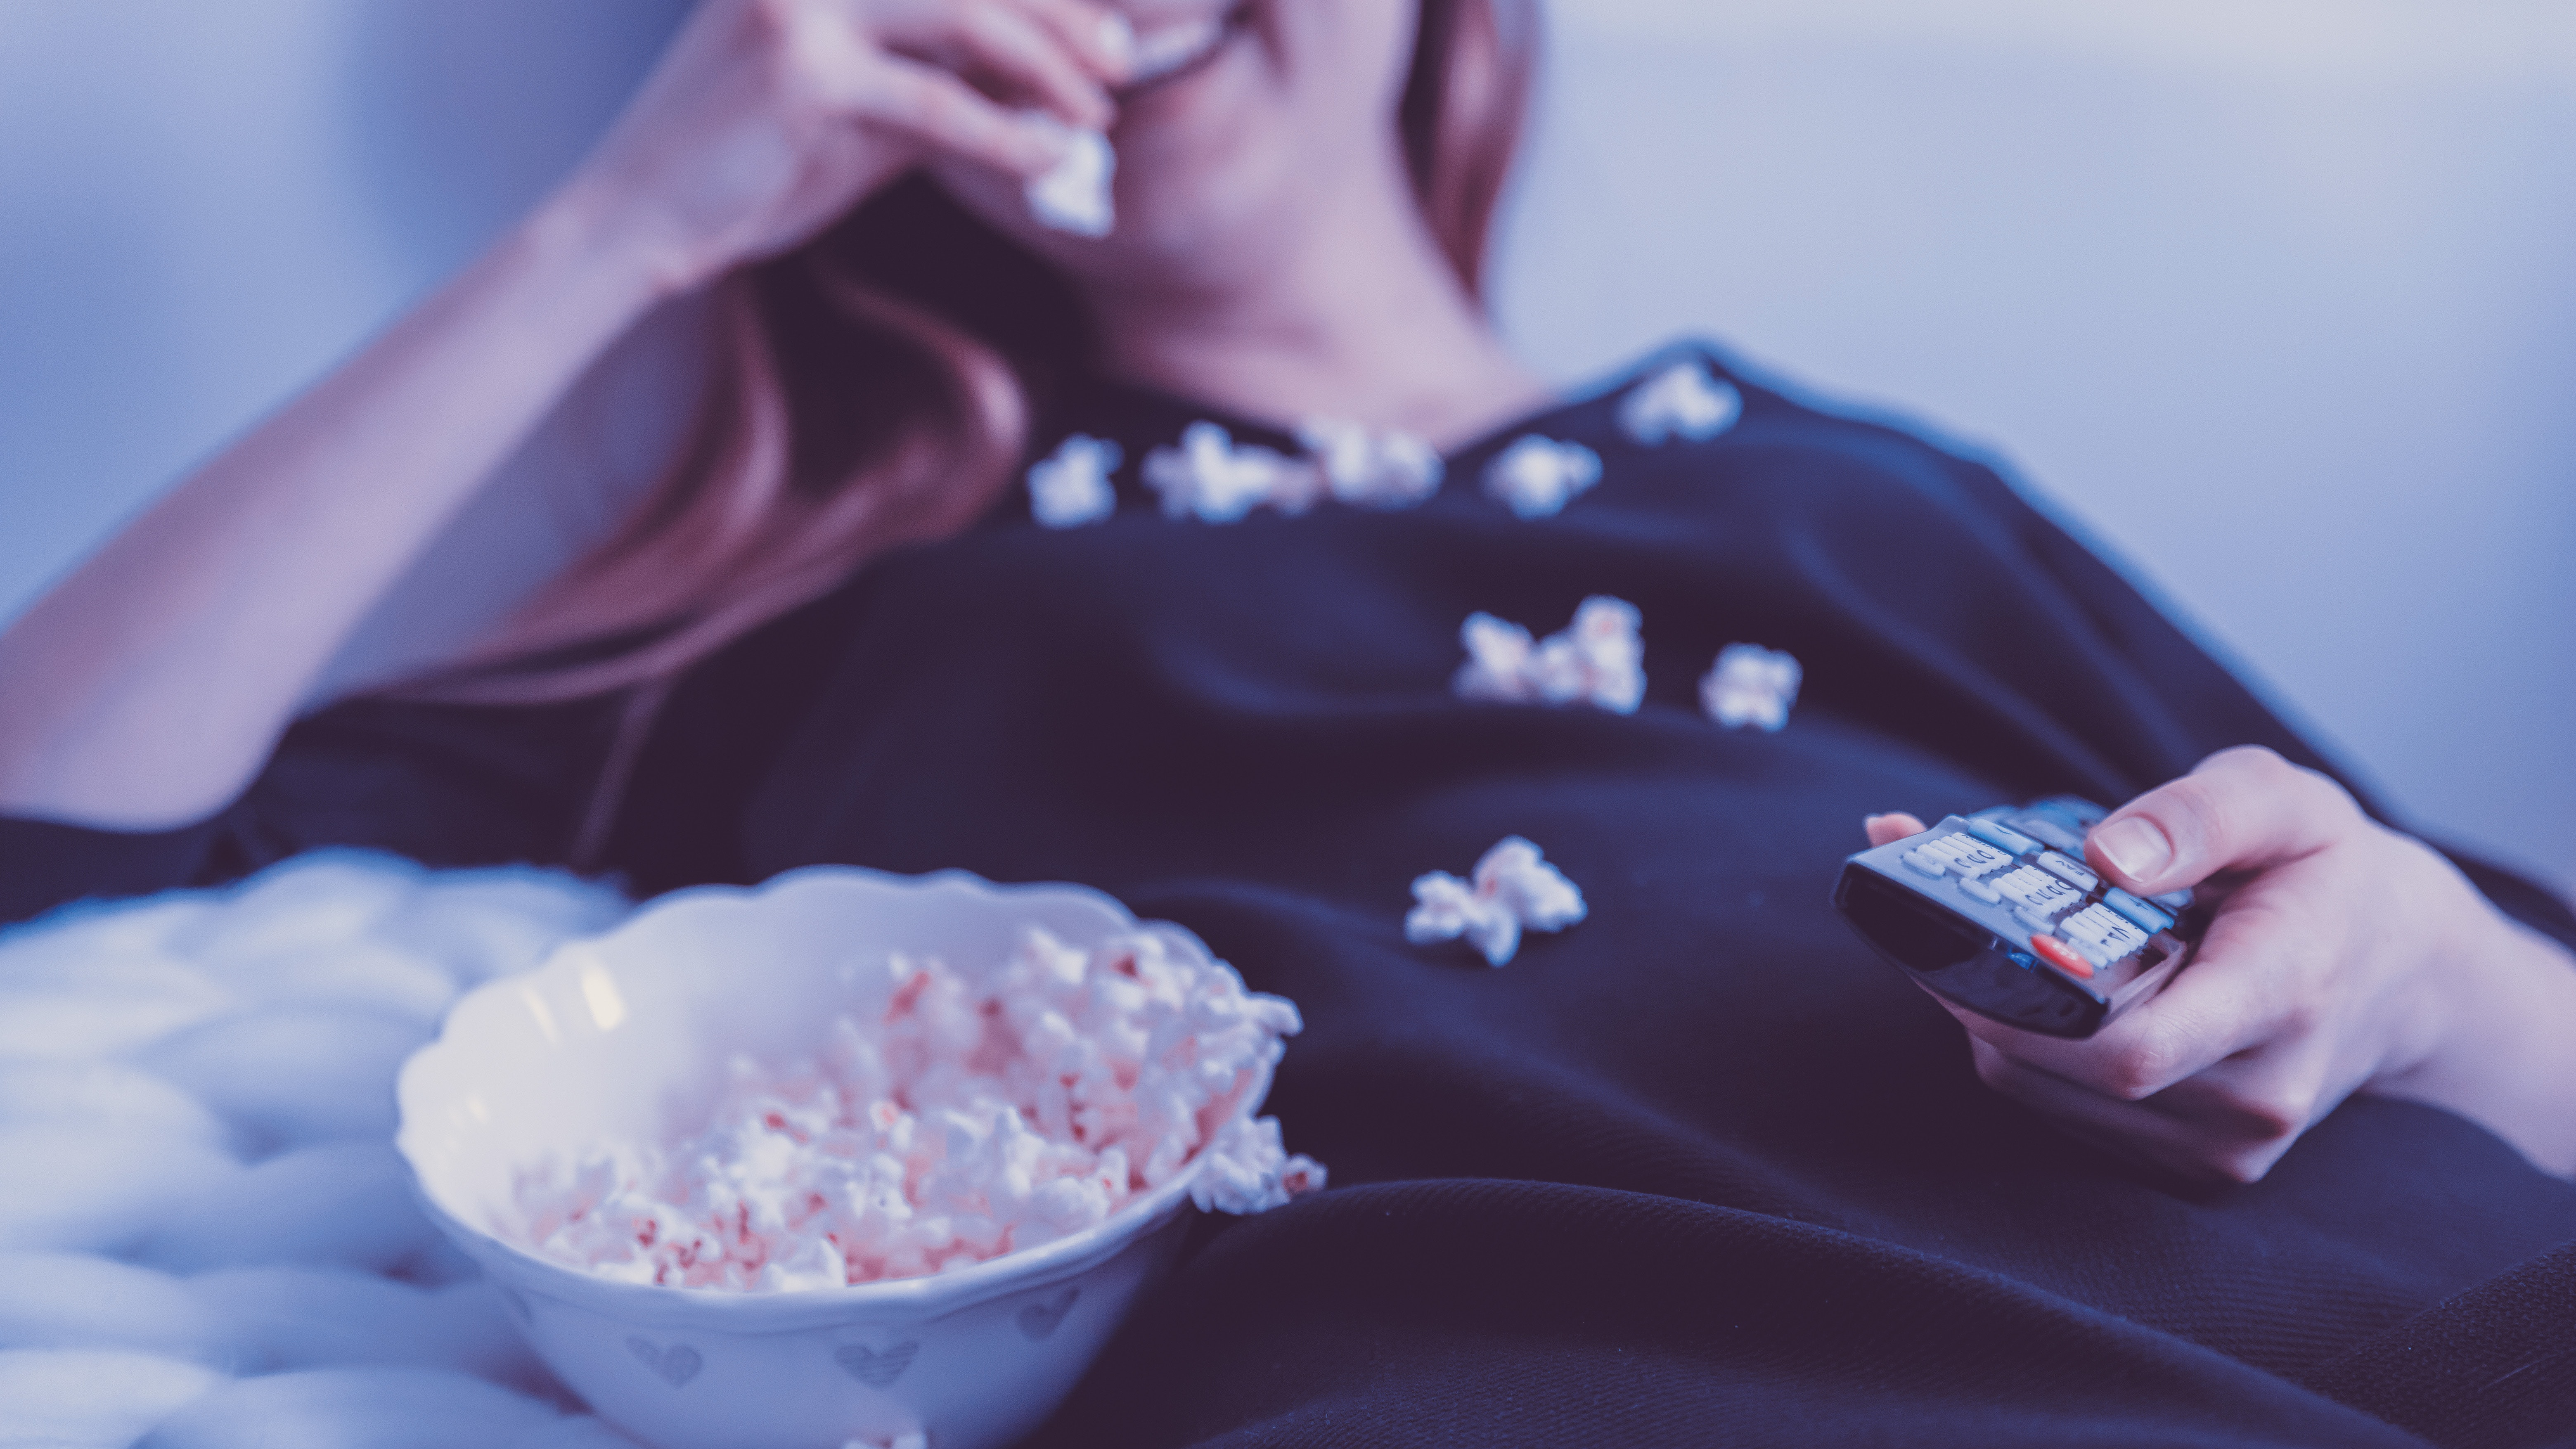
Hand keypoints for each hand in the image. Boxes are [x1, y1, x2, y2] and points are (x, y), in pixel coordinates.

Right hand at [558, 0, 1130, 293]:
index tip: (1104, 29)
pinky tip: (1049, 158)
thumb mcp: (861, 114)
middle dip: (1059, 16)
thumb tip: (1039, 82)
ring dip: (1045, 67)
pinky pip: (933, 101)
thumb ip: (938, 82)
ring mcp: (800, 6)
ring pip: (963, 16)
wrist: (643, 218)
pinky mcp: (800, 72)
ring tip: (1096, 112)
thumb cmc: (753, 166)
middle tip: (1119, 63)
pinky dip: (1004, 132)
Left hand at [1867, 746, 2575, 1183]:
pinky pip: (2064, 1112)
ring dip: (1994, 1020)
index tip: (1960, 945)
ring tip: (1993, 944)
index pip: (2134, 1050)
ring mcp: (2226, 1146)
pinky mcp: (2194, 1166)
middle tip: (1938, 917)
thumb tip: (2107, 855)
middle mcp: (2257, 1095)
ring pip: (2046, 1094)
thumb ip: (2197, 814)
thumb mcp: (2282, 801)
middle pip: (2067, 1071)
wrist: (2400, 969)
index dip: (2024, 1010)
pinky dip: (2027, 1050)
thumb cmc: (2325, 872)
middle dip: (1982, 995)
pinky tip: (2038, 993)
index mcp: (2283, 997)